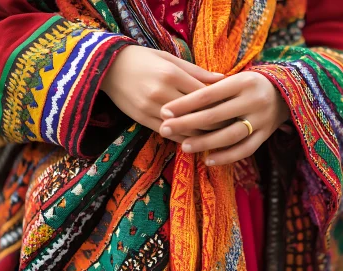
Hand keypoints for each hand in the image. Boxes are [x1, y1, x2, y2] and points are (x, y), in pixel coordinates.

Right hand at [100, 45, 224, 142]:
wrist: (107, 67)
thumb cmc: (142, 58)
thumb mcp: (169, 58)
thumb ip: (196, 71)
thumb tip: (223, 78)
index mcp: (171, 74)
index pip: (204, 94)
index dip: (221, 104)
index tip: (235, 109)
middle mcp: (162, 93)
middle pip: (197, 114)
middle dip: (217, 122)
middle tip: (233, 127)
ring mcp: (151, 108)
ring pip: (184, 128)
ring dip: (203, 134)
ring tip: (219, 137)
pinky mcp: (142, 120)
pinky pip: (169, 134)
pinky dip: (185, 138)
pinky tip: (197, 141)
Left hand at [159, 71, 289, 165]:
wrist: (287, 93)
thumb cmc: (250, 85)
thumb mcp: (235, 79)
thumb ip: (212, 88)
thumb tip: (178, 102)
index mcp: (242, 82)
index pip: (207, 94)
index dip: (184, 104)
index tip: (164, 111)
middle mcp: (253, 100)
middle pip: (215, 115)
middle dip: (187, 123)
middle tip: (164, 129)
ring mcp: (261, 119)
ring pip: (229, 135)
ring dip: (205, 142)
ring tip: (184, 147)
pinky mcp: (266, 134)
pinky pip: (245, 149)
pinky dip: (226, 156)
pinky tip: (208, 160)